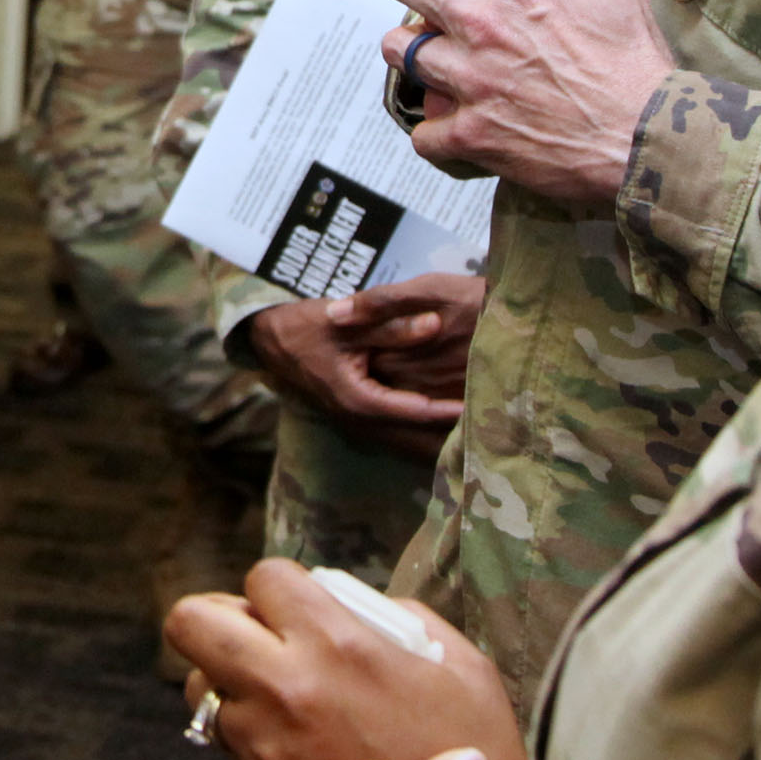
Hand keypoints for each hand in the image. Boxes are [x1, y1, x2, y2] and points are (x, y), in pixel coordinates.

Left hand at [166, 558, 530, 759]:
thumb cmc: (476, 753)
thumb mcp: (460, 666)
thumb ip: (398, 619)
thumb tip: (353, 604)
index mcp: (335, 643)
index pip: (262, 577)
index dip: (281, 588)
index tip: (304, 607)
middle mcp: (285, 687)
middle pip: (191, 622)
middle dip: (218, 620)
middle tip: (257, 635)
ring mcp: (264, 743)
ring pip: (201, 690)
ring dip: (232, 683)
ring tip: (285, 698)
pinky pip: (228, 744)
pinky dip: (252, 736)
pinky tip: (303, 747)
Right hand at [243, 275, 484, 461]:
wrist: (271, 340)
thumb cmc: (307, 327)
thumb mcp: (348, 322)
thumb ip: (391, 325)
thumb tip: (436, 324)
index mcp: (357, 399)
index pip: (413, 410)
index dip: (448, 409)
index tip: (479, 404)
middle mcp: (359, 419)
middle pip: (415, 434)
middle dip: (449, 430)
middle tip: (489, 426)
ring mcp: (358, 421)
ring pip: (407, 437)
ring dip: (438, 434)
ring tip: (478, 430)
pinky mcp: (360, 415)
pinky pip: (397, 427)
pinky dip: (421, 426)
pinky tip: (447, 424)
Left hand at [380, 0, 671, 210]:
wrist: (647, 138)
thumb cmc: (634, 57)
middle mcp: (481, 23)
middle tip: (441, 0)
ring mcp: (470, 80)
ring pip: (398, 48)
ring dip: (417, 50)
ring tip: (445, 57)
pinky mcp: (471, 134)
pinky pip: (422, 130)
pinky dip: (438, 129)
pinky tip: (461, 122)